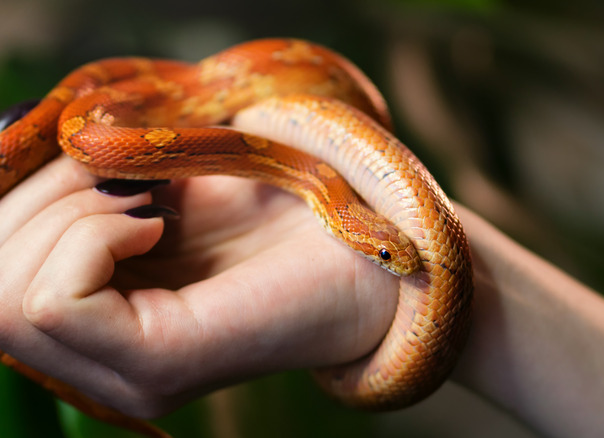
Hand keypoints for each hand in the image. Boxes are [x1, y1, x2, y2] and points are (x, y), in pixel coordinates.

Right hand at [0, 155, 398, 418]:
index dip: (19, 201)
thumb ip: (90, 189)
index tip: (101, 171)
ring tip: (146, 202)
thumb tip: (24, 151)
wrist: (369, 251)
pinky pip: (59, 300)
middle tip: (125, 183)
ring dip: (64, 214)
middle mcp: (100, 365)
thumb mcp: (165, 189)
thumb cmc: (279, 213)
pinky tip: (158, 223)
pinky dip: (93, 235)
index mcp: (99, 327)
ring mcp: (127, 374)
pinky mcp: (160, 364)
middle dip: (37, 204)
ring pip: (6, 298)